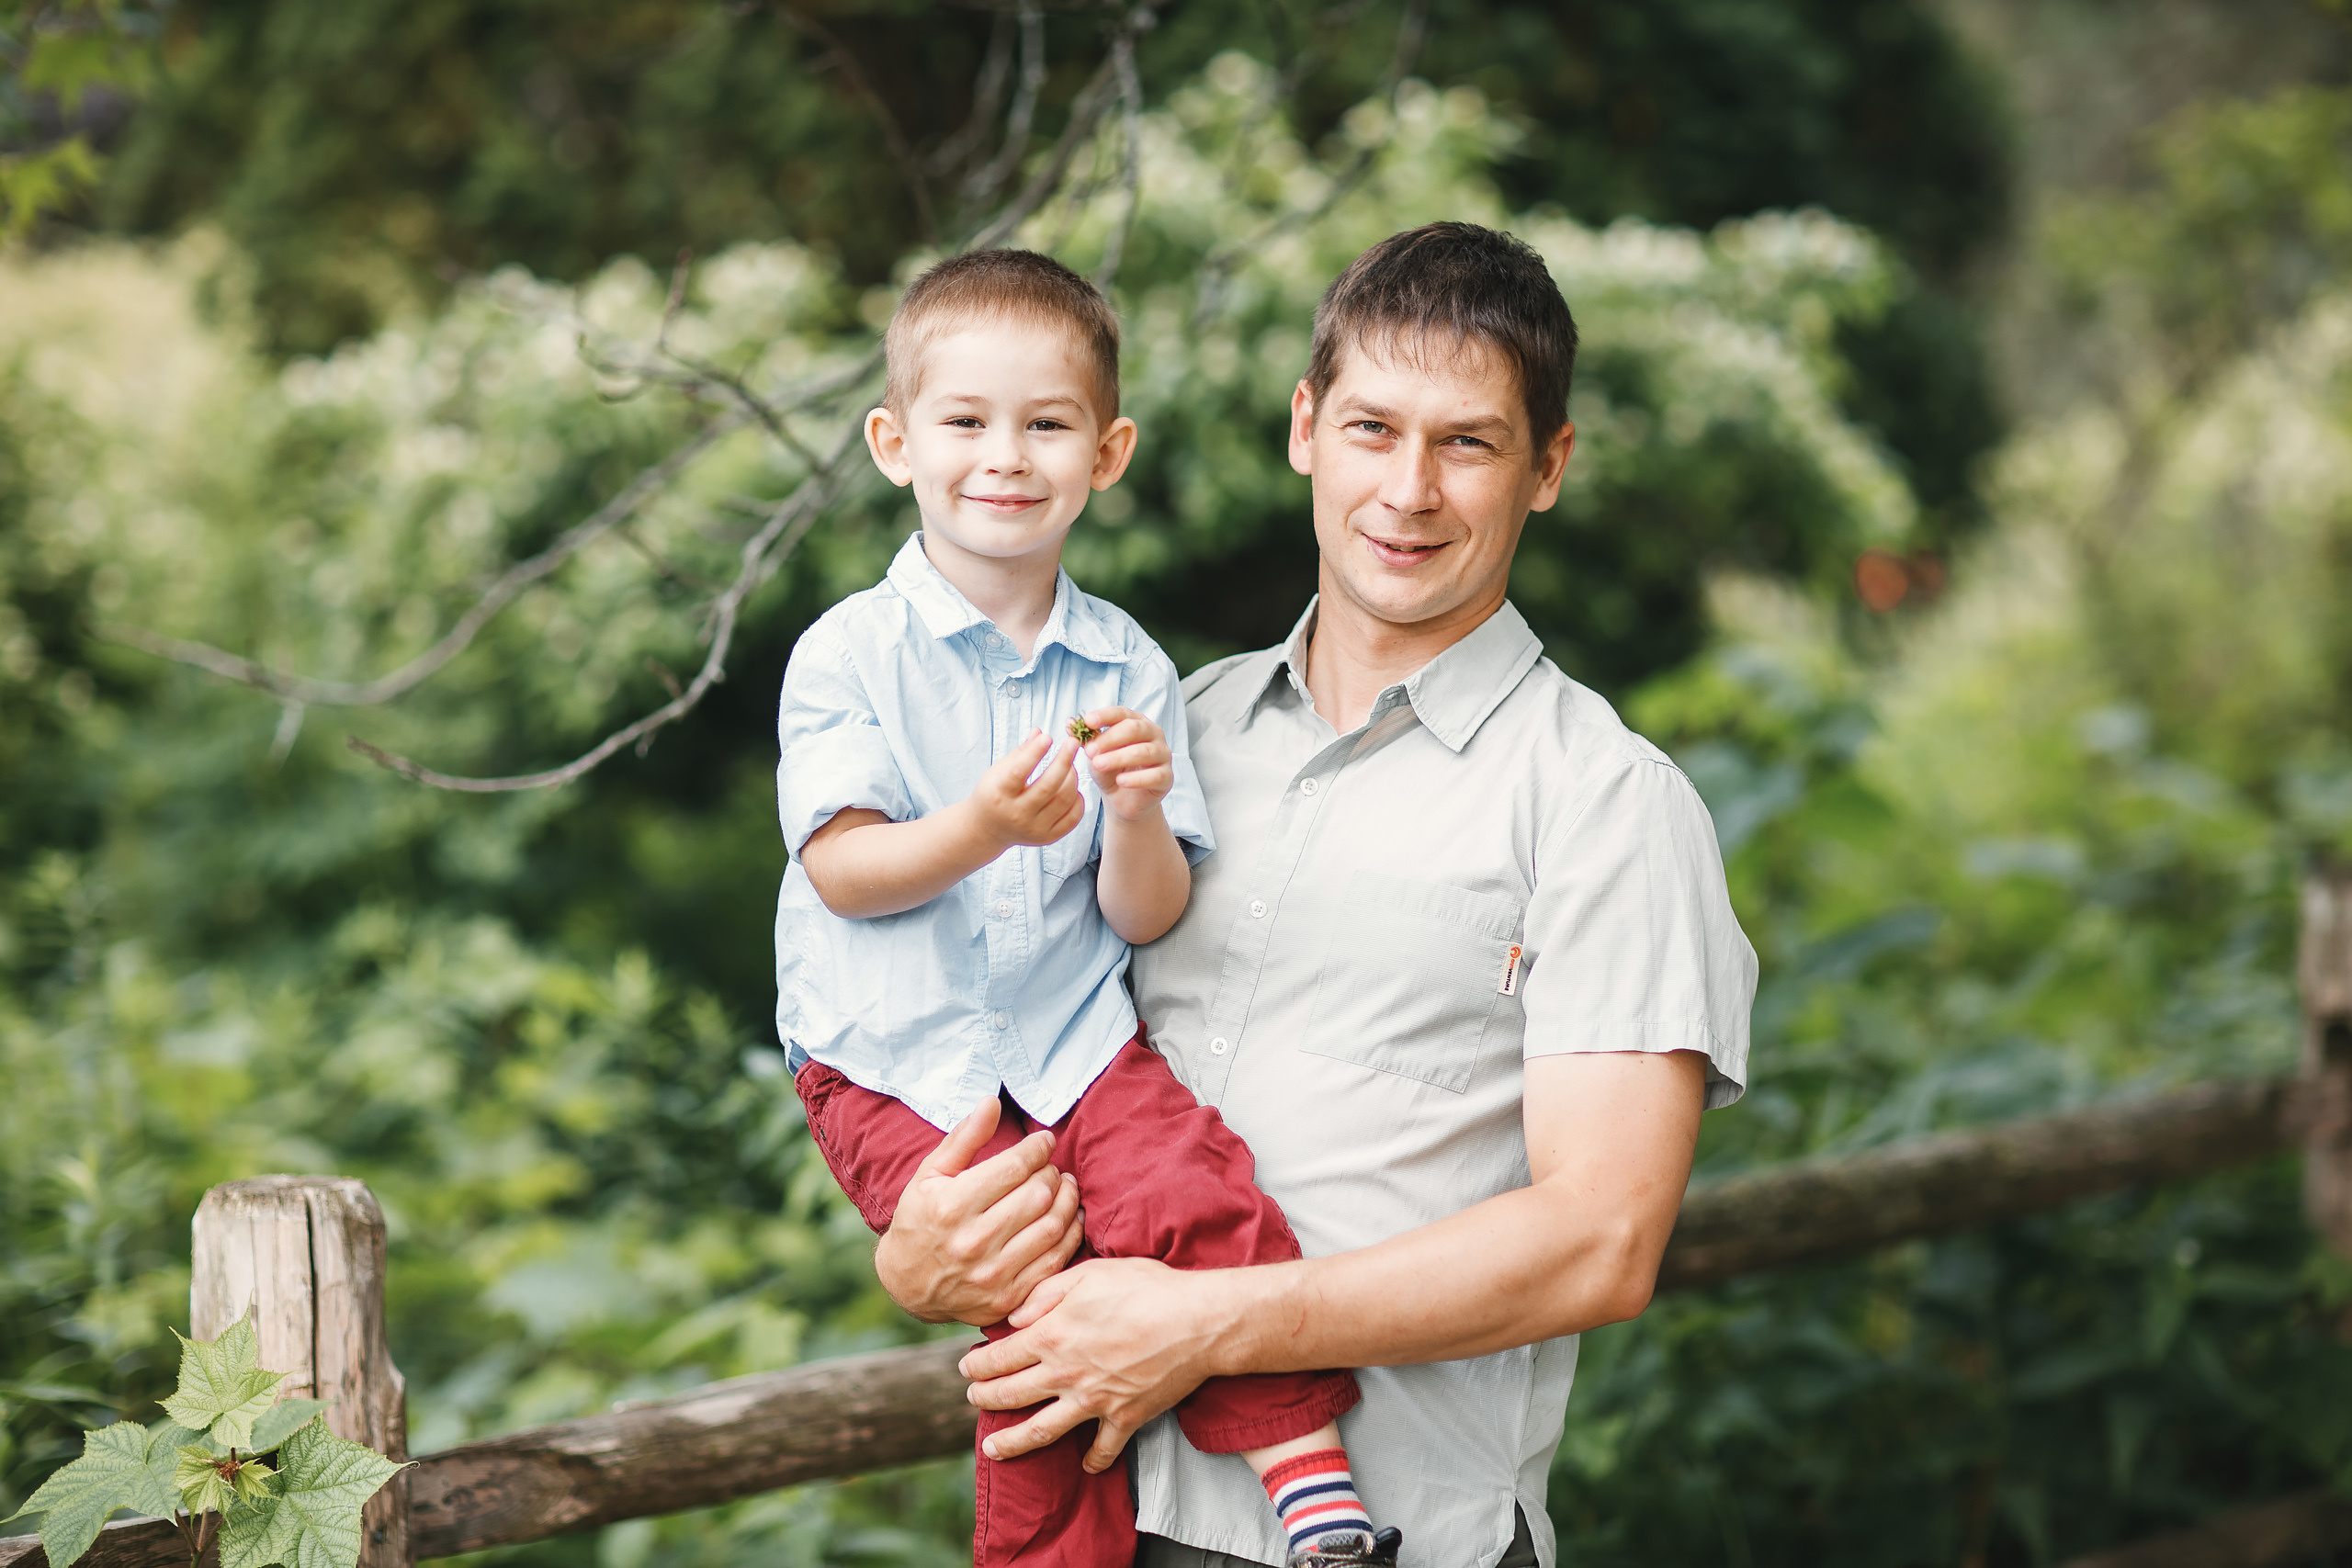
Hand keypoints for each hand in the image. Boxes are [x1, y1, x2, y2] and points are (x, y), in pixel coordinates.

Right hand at [873, 1096, 1085, 1326]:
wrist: (907, 1285)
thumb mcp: (930, 1174)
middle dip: (1052, 1173)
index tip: (1044, 1141)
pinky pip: (1055, 1261)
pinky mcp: (1008, 1297)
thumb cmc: (920, 1219)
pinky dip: (1070, 1234)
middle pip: (1037, 1195)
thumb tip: (993, 1101)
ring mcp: (991, 1274)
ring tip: (1064, 1186)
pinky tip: (1068, 1217)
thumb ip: (964, 1137)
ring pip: (1051, 1227)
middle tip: (1051, 1167)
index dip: (1037, 1148)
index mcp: (951, 1206)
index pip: (1014, 1167)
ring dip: (1067, 1200)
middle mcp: (972, 1242)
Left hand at [958, 1256, 1226, 1470]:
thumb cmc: (1146, 1288)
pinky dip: (1094, 1460)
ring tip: (992, 1450)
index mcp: (1052, 1335)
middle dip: (984, 1398)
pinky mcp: (1125, 1418)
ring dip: (1013, 1442)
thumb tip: (1013, 1316)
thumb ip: (1045, 1293)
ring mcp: (1094, 1401)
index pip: (999, 1356)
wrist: (1199, 1322)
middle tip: (972, 1399)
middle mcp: (1066, 1374)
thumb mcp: (1089, 1273)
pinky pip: (1104, 1447)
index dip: (977, 1363)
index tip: (965, 1366)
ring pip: (1042, 1431)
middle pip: (1012, 1395)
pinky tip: (1086, 1466)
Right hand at [967, 729, 1084, 849]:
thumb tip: (1040, 732)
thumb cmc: (994, 793)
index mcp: (999, 795)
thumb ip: (1020, 753)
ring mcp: (1034, 829)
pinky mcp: (1047, 838)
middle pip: (1048, 786)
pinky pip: (1072, 817)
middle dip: (1064, 760)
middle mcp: (1016, 814)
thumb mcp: (998, 772)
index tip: (1048, 737)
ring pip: (1064, 800)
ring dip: (1073, 777)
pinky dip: (1077, 799)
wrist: (987, 830)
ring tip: (1071, 765)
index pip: (1019, 771)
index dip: (1035, 752)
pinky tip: (1073, 787)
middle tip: (1073, 742)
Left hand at [1076, 707, 1171, 822]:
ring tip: (1098, 765)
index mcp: (1136, 722)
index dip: (1105, 716)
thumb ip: (1085, 739)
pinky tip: (1120, 781)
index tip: (1087, 722)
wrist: (1122, 800)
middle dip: (1110, 739)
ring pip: (1144, 751)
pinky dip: (1136, 778)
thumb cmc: (1109, 770)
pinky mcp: (1167, 777)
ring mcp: (1163, 755)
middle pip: (1134, 729)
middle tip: (1089, 751)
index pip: (1121, 713)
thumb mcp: (1094, 754)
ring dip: (1119, 757)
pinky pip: (1154, 775)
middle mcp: (1153, 734)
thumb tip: (1069, 724)